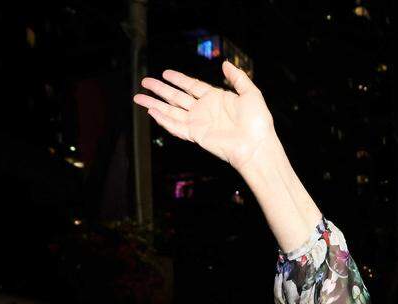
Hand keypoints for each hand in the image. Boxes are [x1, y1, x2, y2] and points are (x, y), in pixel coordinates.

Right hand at [134, 62, 276, 173]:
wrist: (256, 146)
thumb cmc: (258, 122)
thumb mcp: (251, 93)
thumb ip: (238, 77)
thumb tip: (226, 64)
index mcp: (215, 98)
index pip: (192, 86)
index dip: (178, 79)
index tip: (165, 73)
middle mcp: (204, 110)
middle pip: (177, 97)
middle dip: (160, 89)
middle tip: (145, 82)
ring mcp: (199, 123)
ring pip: (172, 111)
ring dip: (155, 104)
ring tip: (139, 97)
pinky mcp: (197, 135)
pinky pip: (177, 126)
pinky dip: (164, 120)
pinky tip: (152, 112)